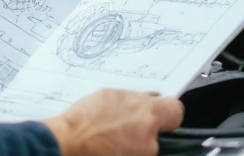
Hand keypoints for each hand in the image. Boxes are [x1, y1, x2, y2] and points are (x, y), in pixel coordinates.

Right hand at [43, 89, 183, 155]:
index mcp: (148, 114)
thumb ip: (136, 98)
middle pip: (157, 131)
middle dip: (144, 127)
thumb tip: (150, 99)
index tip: (161, 111)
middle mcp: (149, 138)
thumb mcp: (111, 95)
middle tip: (123, 124)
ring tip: (110, 136)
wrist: (67, 143)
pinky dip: (125, 151)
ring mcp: (142, 155)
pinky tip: (108, 146)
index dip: (167, 110)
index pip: (176, 111)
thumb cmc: (84, 119)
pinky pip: (135, 154)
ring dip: (133, 141)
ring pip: (144, 145)